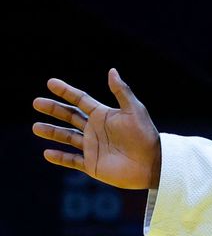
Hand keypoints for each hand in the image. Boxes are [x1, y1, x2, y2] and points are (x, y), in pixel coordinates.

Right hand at [32, 69, 160, 189]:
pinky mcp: (92, 165)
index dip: (66, 91)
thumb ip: (122, 92)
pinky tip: (47, 153)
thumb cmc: (146, 136)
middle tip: (36, 102)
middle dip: (53, 109)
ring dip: (51, 132)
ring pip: (67, 137)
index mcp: (104, 115)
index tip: (50, 82)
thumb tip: (112, 70)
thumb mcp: (134, 110)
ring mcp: (93, 147)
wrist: (152, 164)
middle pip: (70, 116)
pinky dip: (60, 157)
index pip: (80, 100)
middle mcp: (96, 130)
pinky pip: (72, 160)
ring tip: (36, 127)